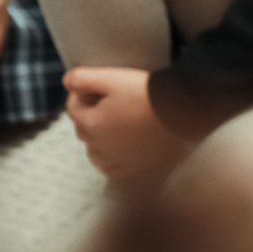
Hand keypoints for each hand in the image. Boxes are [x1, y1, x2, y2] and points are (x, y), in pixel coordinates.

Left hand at [63, 66, 188, 184]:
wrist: (186, 113)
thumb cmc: (151, 94)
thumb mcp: (115, 78)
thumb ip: (85, 78)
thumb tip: (66, 81)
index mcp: (91, 123)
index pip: (73, 107)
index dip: (82, 93)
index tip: (97, 86)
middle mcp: (98, 147)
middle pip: (84, 128)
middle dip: (92, 114)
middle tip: (114, 101)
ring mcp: (115, 163)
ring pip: (96, 150)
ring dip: (102, 137)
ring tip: (124, 123)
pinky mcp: (131, 173)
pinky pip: (113, 167)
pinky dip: (116, 157)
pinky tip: (131, 145)